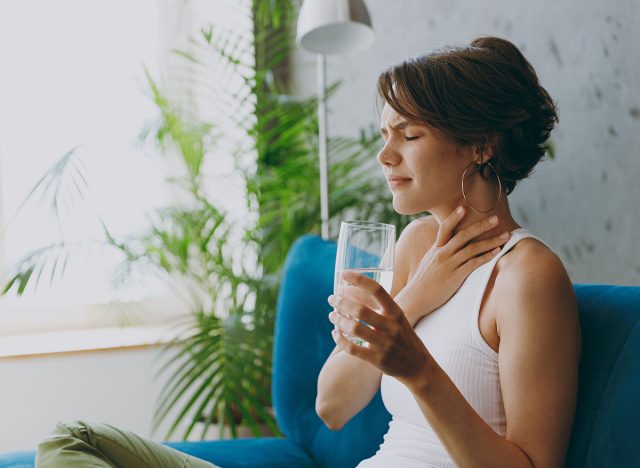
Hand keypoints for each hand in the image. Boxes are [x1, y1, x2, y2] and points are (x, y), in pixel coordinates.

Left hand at [327, 270, 431, 382]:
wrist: (419, 367)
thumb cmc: (404, 338)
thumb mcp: (398, 319)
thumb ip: (380, 307)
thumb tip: (351, 291)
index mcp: (396, 312)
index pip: (377, 289)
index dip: (358, 279)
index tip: (343, 274)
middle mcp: (391, 326)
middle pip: (360, 310)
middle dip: (341, 302)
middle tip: (331, 299)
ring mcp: (384, 344)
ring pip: (354, 328)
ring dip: (338, 320)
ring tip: (331, 315)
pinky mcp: (377, 360)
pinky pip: (352, 348)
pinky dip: (340, 339)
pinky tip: (335, 333)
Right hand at [399, 206, 510, 324]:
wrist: (415, 298)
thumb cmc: (422, 282)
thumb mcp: (428, 262)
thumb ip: (438, 252)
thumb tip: (447, 245)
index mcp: (435, 249)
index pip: (444, 228)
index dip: (454, 217)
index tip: (464, 207)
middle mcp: (442, 254)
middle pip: (463, 235)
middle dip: (481, 226)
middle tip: (496, 219)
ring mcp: (449, 265)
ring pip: (472, 248)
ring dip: (491, 241)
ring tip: (506, 235)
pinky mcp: (455, 277)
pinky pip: (474, 263)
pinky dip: (486, 256)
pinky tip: (497, 252)